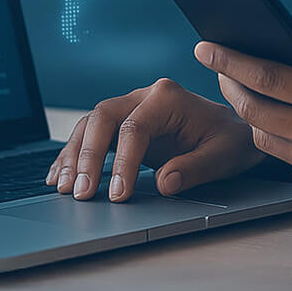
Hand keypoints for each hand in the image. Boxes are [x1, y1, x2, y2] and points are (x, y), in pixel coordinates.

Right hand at [46, 77, 266, 201]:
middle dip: (87, 156)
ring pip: (89, 125)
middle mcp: (144, 96)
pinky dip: (73, 155)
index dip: (122, 162)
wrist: (233, 131)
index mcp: (168, 98)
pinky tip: (59, 176)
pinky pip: (90, 134)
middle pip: (102, 118)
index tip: (117, 194)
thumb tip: (164, 183)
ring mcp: (130, 108)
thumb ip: (195, 168)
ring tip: (64, 188)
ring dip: (74, 156)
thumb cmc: (231, 141)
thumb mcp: (224, 156)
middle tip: (81, 193)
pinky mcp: (122, 124)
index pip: (134, 127)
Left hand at [197, 40, 291, 214]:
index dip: (230, 60)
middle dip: (228, 84)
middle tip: (217, 66)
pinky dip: (275, 137)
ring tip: (245, 91)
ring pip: (264, 138)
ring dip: (248, 113)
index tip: (205, 47)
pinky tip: (277, 120)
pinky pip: (286, 159)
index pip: (268, 77)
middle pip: (254, 109)